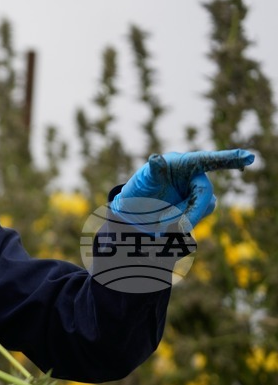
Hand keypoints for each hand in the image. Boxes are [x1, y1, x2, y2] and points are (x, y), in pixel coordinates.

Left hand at [110, 149, 254, 232]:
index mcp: (187, 164)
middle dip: (192, 211)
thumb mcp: (146, 178)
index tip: (249, 157)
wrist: (136, 209)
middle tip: (180, 227)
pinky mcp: (196, 210)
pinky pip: (194, 220)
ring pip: (200, 210)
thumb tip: (155, 159)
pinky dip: (177, 226)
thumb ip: (154, 171)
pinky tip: (162, 226)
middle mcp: (196, 178)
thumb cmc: (142, 186)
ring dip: (179, 219)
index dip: (229, 159)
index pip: (209, 160)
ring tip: (158, 221)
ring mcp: (198, 195)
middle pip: (204, 194)